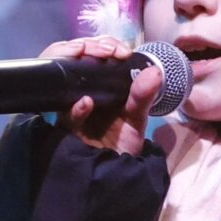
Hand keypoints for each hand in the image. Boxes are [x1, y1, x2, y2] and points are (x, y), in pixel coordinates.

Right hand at [41, 36, 159, 154]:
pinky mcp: (66, 130)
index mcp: (100, 88)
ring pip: (64, 83)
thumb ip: (143, 95)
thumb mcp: (136, 117)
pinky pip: (66, 117)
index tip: (117, 47)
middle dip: (86, 50)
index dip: (102, 47)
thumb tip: (156, 71)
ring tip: (89, 59)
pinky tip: (85, 102)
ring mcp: (72, 110)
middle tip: (102, 48)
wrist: (114, 173)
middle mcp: (82, 94)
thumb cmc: (122, 143)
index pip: (95, 58)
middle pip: (75, 64)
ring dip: (75, 68)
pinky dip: (75, 109)